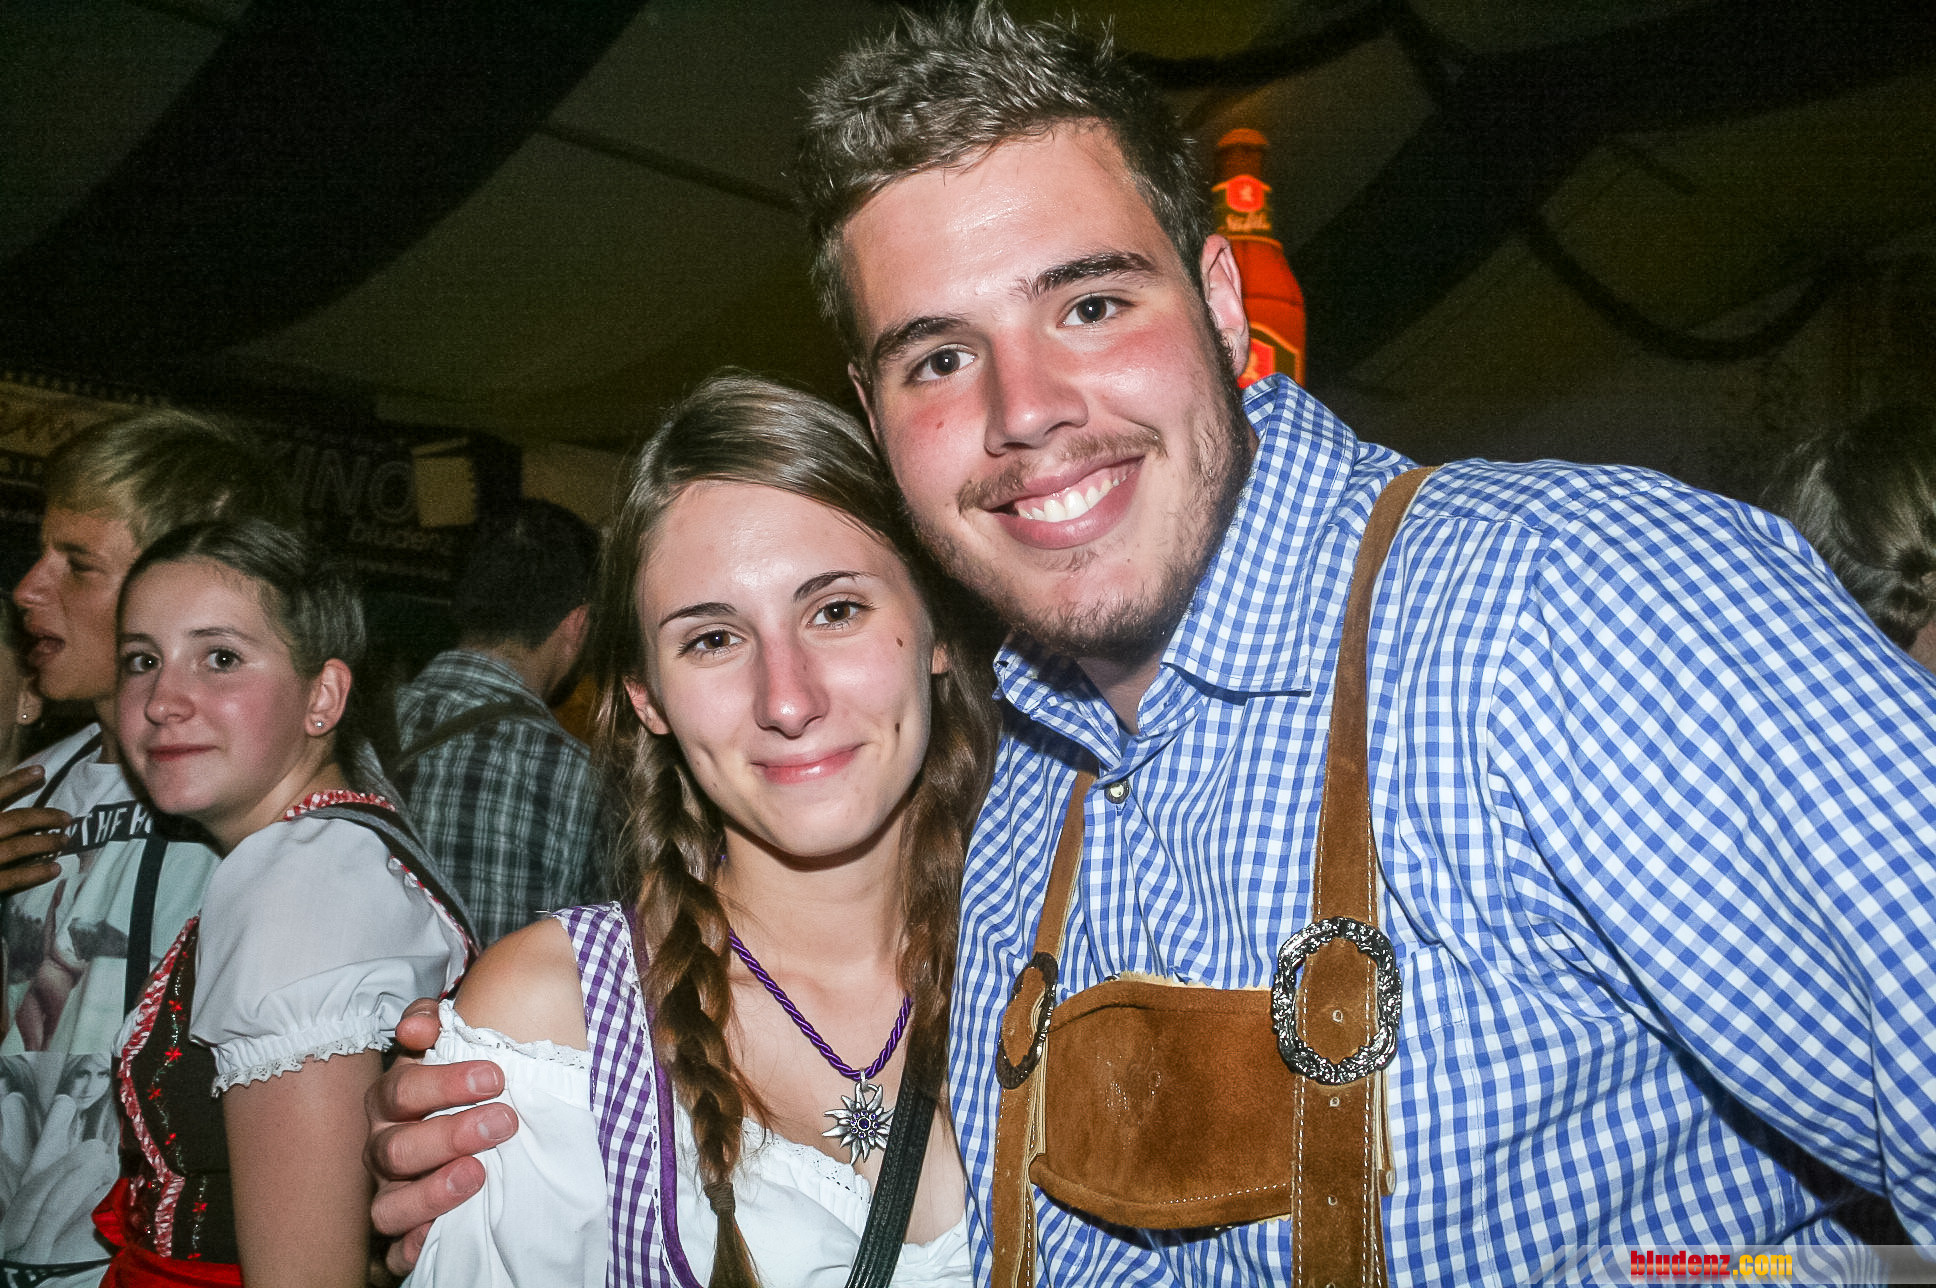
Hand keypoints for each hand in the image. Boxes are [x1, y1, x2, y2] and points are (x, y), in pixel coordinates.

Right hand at [0, 764, 70, 895]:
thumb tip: (2, 797)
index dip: (15, 781)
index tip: (40, 771)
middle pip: (14, 821)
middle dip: (44, 817)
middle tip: (67, 818)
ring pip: (19, 847)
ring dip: (47, 842)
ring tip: (65, 840)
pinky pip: (13, 879)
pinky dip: (36, 873)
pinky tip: (54, 868)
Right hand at [365, 997, 518, 1277]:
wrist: (471, 1135)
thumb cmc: (464, 1088)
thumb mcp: (454, 1045)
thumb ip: (436, 1022)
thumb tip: (418, 1026)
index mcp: (394, 1101)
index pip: (403, 1089)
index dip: (444, 1082)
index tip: (496, 1077)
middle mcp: (384, 1147)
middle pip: (396, 1147)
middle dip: (450, 1134)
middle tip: (504, 1122)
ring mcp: (389, 1194)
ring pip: (388, 1205)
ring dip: (431, 1192)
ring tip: (478, 1175)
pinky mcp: (400, 1237)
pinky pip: (392, 1254)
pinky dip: (410, 1248)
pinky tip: (435, 1239)